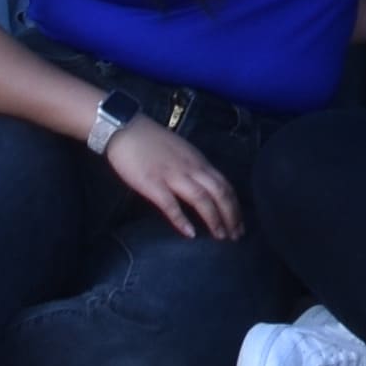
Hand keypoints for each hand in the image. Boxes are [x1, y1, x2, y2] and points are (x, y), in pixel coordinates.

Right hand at [102, 115, 239, 239]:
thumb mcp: (183, 152)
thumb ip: (195, 168)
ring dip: (214, 219)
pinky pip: (171, 204)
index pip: (225, 185)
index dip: (235, 206)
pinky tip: (190, 233)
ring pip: (202, 198)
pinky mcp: (153, 183)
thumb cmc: (152, 141)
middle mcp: (191, 168)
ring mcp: (172, 175)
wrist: (126, 129)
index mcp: (198, 161)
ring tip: (221, 237)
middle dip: (231, 216)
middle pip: (219, 193)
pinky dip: (182, 220)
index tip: (240, 223)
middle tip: (236, 236)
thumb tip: (207, 187)